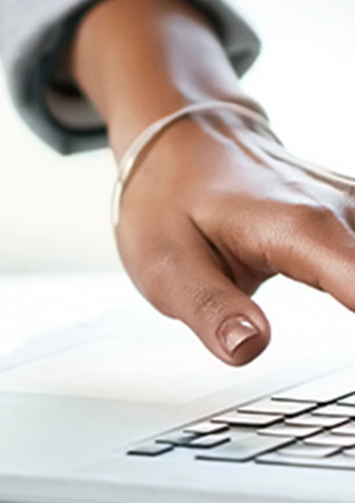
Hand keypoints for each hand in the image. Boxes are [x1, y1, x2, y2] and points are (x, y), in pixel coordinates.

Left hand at [73, 0, 354, 364]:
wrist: (180, 145)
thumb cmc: (169, 203)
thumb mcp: (167, 266)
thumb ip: (211, 310)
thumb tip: (248, 347)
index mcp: (300, 229)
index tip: (346, 358)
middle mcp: (343, 212)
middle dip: (354, 301)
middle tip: (342, 352)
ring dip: (353, 292)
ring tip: (322, 300)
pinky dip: (354, 282)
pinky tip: (340, 293)